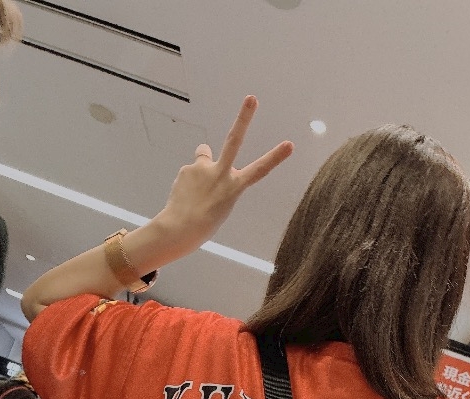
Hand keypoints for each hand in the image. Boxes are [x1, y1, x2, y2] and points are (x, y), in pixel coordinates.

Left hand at [150, 96, 293, 257]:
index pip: (259, 171)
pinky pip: (190, 171)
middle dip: (244, 118)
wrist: (179, 229)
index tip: (289, 144)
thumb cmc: (204, 224)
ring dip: (202, 166)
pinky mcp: (187, 168)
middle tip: (252, 98)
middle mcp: (221, 174)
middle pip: (234, 141)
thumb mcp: (221, 204)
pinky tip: (184, 195)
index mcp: (234, 189)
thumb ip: (217, 176)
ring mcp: (203, 169)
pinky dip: (188, 181)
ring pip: (204, 155)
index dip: (275, 157)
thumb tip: (204, 153)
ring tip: (195, 190)